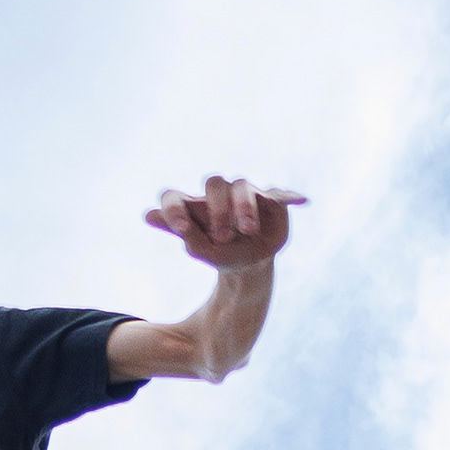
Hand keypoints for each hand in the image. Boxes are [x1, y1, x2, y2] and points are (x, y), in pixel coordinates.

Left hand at [145, 176, 305, 270]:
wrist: (250, 266)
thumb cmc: (221, 255)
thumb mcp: (203, 250)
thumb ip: (184, 233)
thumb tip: (148, 214)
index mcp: (195, 205)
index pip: (177, 195)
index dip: (175, 207)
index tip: (178, 228)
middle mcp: (220, 194)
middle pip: (215, 183)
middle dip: (218, 209)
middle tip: (221, 237)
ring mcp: (246, 195)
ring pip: (243, 186)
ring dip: (244, 207)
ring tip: (248, 231)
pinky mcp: (272, 201)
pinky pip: (280, 193)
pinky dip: (289, 196)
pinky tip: (301, 201)